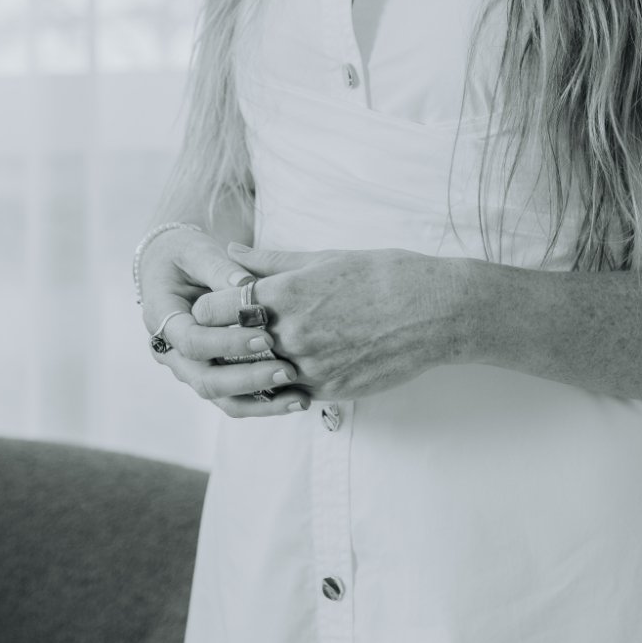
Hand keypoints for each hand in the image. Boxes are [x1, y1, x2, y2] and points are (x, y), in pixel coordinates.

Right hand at [139, 223, 310, 419]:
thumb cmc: (184, 254)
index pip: (192, 342)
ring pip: (222, 399)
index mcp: (162, 319)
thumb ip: (219, 269)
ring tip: (300, 396)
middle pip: (206, 380)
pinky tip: (298, 399)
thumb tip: (247, 285)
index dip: (226, 343)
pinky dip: (266, 403)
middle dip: (248, 378)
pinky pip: (236, 400)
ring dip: (261, 402)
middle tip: (288, 370)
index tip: (265, 335)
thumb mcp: (197, 251)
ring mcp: (191, 369)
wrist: (172, 267)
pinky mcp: (212, 376)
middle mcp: (172, 352)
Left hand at [191, 241, 454, 400]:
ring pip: (255, 373)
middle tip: (225, 333)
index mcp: (285, 293)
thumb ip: (271, 260)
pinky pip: (287, 393)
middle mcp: (290, 332)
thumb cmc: (381, 275)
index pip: (215, 308)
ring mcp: (309, 366)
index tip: (213, 306)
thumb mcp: (324, 258)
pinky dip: (281, 382)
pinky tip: (288, 369)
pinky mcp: (328, 389)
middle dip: (223, 338)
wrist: (433, 311)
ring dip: (251, 364)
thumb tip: (232, 250)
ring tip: (256, 352)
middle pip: (229, 345)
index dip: (208, 308)